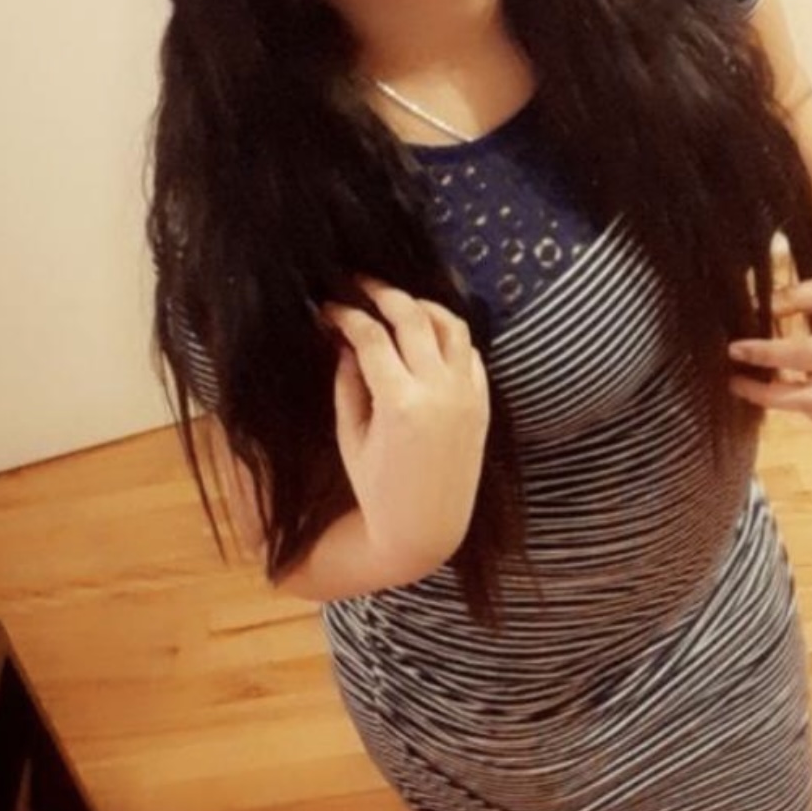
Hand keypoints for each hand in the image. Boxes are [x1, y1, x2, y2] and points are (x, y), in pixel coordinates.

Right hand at [319, 276, 490, 570]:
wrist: (427, 527)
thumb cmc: (378, 490)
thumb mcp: (352, 437)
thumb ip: (348, 383)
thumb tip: (345, 339)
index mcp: (400, 403)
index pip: (370, 335)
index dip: (345, 314)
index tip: (328, 306)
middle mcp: (439, 391)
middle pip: (412, 316)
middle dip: (382, 292)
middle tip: (360, 283)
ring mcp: (467, 395)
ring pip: (450, 324)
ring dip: (422, 305)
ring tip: (396, 302)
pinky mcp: (483, 402)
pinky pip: (469, 352)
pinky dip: (448, 334)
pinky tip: (425, 334)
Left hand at [727, 249, 811, 423]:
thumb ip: (801, 297)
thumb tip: (758, 306)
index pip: (804, 357)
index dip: (766, 354)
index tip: (735, 349)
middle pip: (807, 400)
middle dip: (766, 395)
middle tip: (735, 381)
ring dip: (787, 401)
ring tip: (759, 382)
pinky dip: (810, 398)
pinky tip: (792, 380)